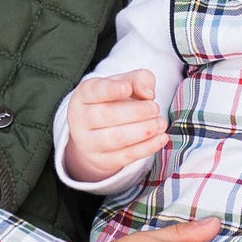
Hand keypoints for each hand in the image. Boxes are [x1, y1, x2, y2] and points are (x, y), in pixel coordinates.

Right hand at [61, 69, 167, 186]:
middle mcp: (81, 119)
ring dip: (143, 131)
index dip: (111, 89)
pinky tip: (161, 138)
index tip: (127, 88)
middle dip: (136, 112)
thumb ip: (138, 80)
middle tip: (155, 108)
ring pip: (116, 138)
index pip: (95, 91)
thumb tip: (148, 94)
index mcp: (84, 95)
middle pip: (107, 116)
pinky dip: (147, 147)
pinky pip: (125, 156)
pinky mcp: (102, 161)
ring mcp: (89, 143)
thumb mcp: (125, 83)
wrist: (98, 133)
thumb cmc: (114, 101)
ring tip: (160, 123)